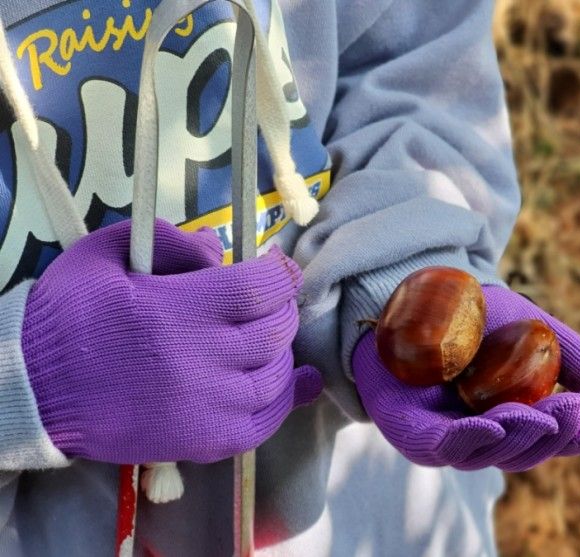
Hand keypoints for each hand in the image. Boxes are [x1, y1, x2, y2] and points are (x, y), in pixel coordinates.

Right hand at [22, 219, 321, 463]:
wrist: (37, 392)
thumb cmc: (69, 317)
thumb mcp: (104, 255)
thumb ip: (166, 240)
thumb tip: (218, 247)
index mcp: (177, 310)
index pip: (260, 289)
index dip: (280, 274)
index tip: (277, 266)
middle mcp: (201, 361)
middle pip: (275, 330)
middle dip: (281, 307)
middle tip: (268, 299)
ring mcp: (207, 408)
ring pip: (276, 377)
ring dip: (280, 351)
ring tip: (263, 336)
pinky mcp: (204, 442)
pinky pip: (265, 423)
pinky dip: (282, 400)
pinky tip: (290, 381)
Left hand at [353, 284, 579, 471]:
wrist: (418, 289)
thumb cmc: (476, 318)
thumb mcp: (535, 334)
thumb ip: (576, 361)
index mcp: (513, 420)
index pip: (553, 438)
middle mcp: (480, 437)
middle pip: (525, 451)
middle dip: (557, 433)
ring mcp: (444, 438)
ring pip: (489, 452)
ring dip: (520, 435)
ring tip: (540, 414)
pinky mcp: (410, 431)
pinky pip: (442, 446)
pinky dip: (470, 439)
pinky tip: (494, 423)